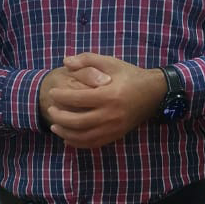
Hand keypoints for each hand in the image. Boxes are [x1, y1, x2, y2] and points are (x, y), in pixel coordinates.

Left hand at [42, 53, 166, 148]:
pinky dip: (79, 143)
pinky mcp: (117, 135)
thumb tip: (66, 62)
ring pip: (84, 136)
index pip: (78, 99)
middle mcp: (111, 114)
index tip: (52, 93)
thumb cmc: (130, 75)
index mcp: (109, 95)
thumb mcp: (110, 62)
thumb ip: (87, 60)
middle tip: (50, 110)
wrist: (154, 93)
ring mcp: (114, 128)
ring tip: (54, 125)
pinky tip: (68, 138)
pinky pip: (94, 143)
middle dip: (60, 117)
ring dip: (66, 133)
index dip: (61, 96)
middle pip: (78, 121)